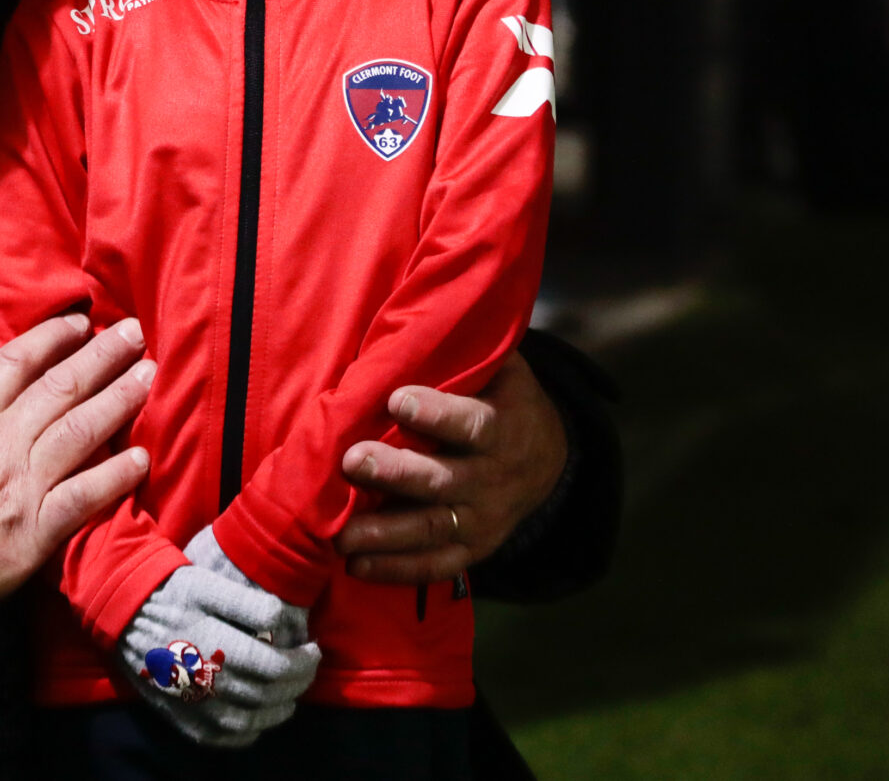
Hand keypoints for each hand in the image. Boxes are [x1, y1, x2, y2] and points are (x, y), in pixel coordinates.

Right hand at [0, 316, 155, 620]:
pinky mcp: (37, 530)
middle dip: (101, 356)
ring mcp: (23, 485)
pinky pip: (85, 495)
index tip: (80, 324)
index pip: (15, 364)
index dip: (52, 338)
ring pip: (81, 430)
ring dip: (119, 399)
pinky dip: (116, 475)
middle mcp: (2, 444)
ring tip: (148, 376)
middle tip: (133, 333)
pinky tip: (141, 458)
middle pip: (60, 387)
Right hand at [117, 562, 320, 747]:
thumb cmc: (170, 592)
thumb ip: (248, 603)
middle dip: (297, 685)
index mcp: (210, 642)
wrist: (121, 611)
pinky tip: (257, 719)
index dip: (302, 663)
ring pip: (247, 721)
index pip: (273, 666)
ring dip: (277, 711)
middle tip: (308, 669)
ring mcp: (188, 702)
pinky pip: (219, 738)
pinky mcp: (177, 715)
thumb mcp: (207, 583)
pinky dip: (246, 734)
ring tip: (290, 695)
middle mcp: (200, 678)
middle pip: (264, 695)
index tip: (314, 649)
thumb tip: (283, 621)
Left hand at [333, 349, 567, 584]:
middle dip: (397, 474)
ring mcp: (482, 519)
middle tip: (354, 462)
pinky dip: (396, 570)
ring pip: (432, 529)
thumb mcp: (500, 368)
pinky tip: (356, 566)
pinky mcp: (471, 550)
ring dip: (385, 534)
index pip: (472, 424)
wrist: (547, 459)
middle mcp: (494, 479)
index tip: (397, 401)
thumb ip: (465, 351)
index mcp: (504, 427)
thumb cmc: (502, 399)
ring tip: (341, 534)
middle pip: (444, 481)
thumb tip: (418, 317)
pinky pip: (435, 566)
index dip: (437, 414)